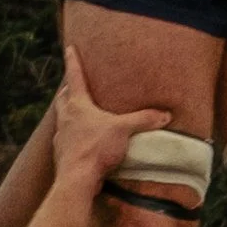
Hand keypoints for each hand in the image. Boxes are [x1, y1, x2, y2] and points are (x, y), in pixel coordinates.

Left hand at [55, 42, 174, 195]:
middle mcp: (65, 117)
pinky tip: (80, 140)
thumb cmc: (96, 148)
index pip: (74, 76)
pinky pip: (66, 139)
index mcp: (78, 105)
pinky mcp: (62, 154)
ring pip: (62, 118)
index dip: (73, 60)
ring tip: (78, 113)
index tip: (69, 47)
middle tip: (72, 85)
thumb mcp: (124, 130)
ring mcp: (61, 136)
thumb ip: (144, 120)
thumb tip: (165, 114)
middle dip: (67, 89)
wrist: (76, 179)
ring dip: (68, 112)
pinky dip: (72, 135)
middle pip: (63, 97)